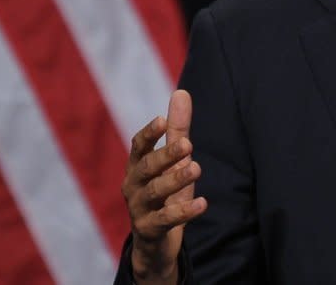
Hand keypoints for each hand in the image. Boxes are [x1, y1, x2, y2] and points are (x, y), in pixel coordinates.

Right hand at [122, 89, 207, 284]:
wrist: (155, 244)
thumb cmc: (164, 194)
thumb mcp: (173, 162)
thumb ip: (178, 130)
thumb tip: (182, 92)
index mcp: (137, 166)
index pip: (138, 146)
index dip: (149, 133)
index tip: (163, 120)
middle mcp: (132, 185)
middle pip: (146, 167)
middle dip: (166, 155)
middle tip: (188, 145)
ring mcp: (138, 209)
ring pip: (154, 192)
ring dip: (175, 180)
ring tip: (197, 168)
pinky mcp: (149, 231)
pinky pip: (165, 220)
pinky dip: (184, 212)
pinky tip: (203, 203)